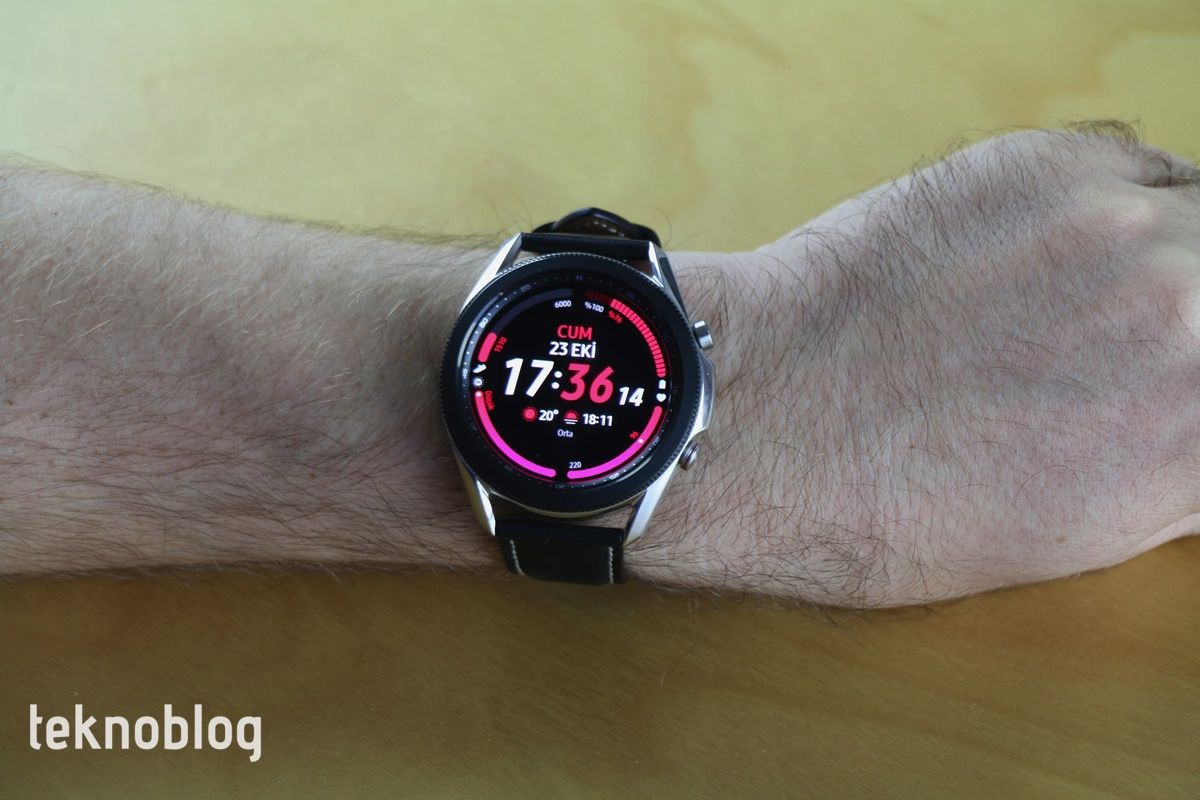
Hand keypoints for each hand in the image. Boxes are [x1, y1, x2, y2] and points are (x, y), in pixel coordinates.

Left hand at [643, 124, 1199, 606]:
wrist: (762, 423)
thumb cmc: (884, 509)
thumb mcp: (1071, 534)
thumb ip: (1178, 469)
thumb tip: (1196, 425)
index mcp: (1198, 437)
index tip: (1181, 385)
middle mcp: (1189, 320)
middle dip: (1195, 316)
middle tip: (1145, 333)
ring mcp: (1117, 230)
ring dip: (1174, 252)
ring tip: (1097, 293)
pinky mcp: (1043, 169)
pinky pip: (1138, 167)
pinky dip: (1121, 205)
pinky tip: (1057, 248)